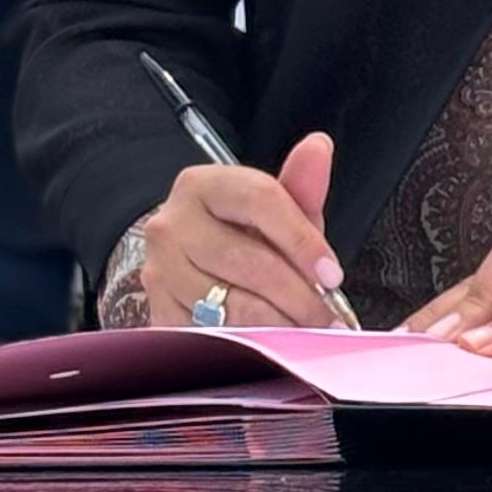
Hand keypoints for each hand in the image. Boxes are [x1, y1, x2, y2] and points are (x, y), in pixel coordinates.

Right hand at [134, 132, 345, 327]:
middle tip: (328, 317)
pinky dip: (250, 342)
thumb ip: (300, 185)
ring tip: (309, 333)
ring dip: (279, 324)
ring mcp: (159, 270)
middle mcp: (171, 224)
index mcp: (202, 185)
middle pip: (248, 260)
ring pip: (230, 303)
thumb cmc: (243, 232)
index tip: (332, 275)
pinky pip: (212, 334)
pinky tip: (274, 345)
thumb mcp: (275, 209)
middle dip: (298, 295)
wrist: (192, 260)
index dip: (303, 240)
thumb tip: (318, 146)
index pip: (260, 201)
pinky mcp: (158, 311)